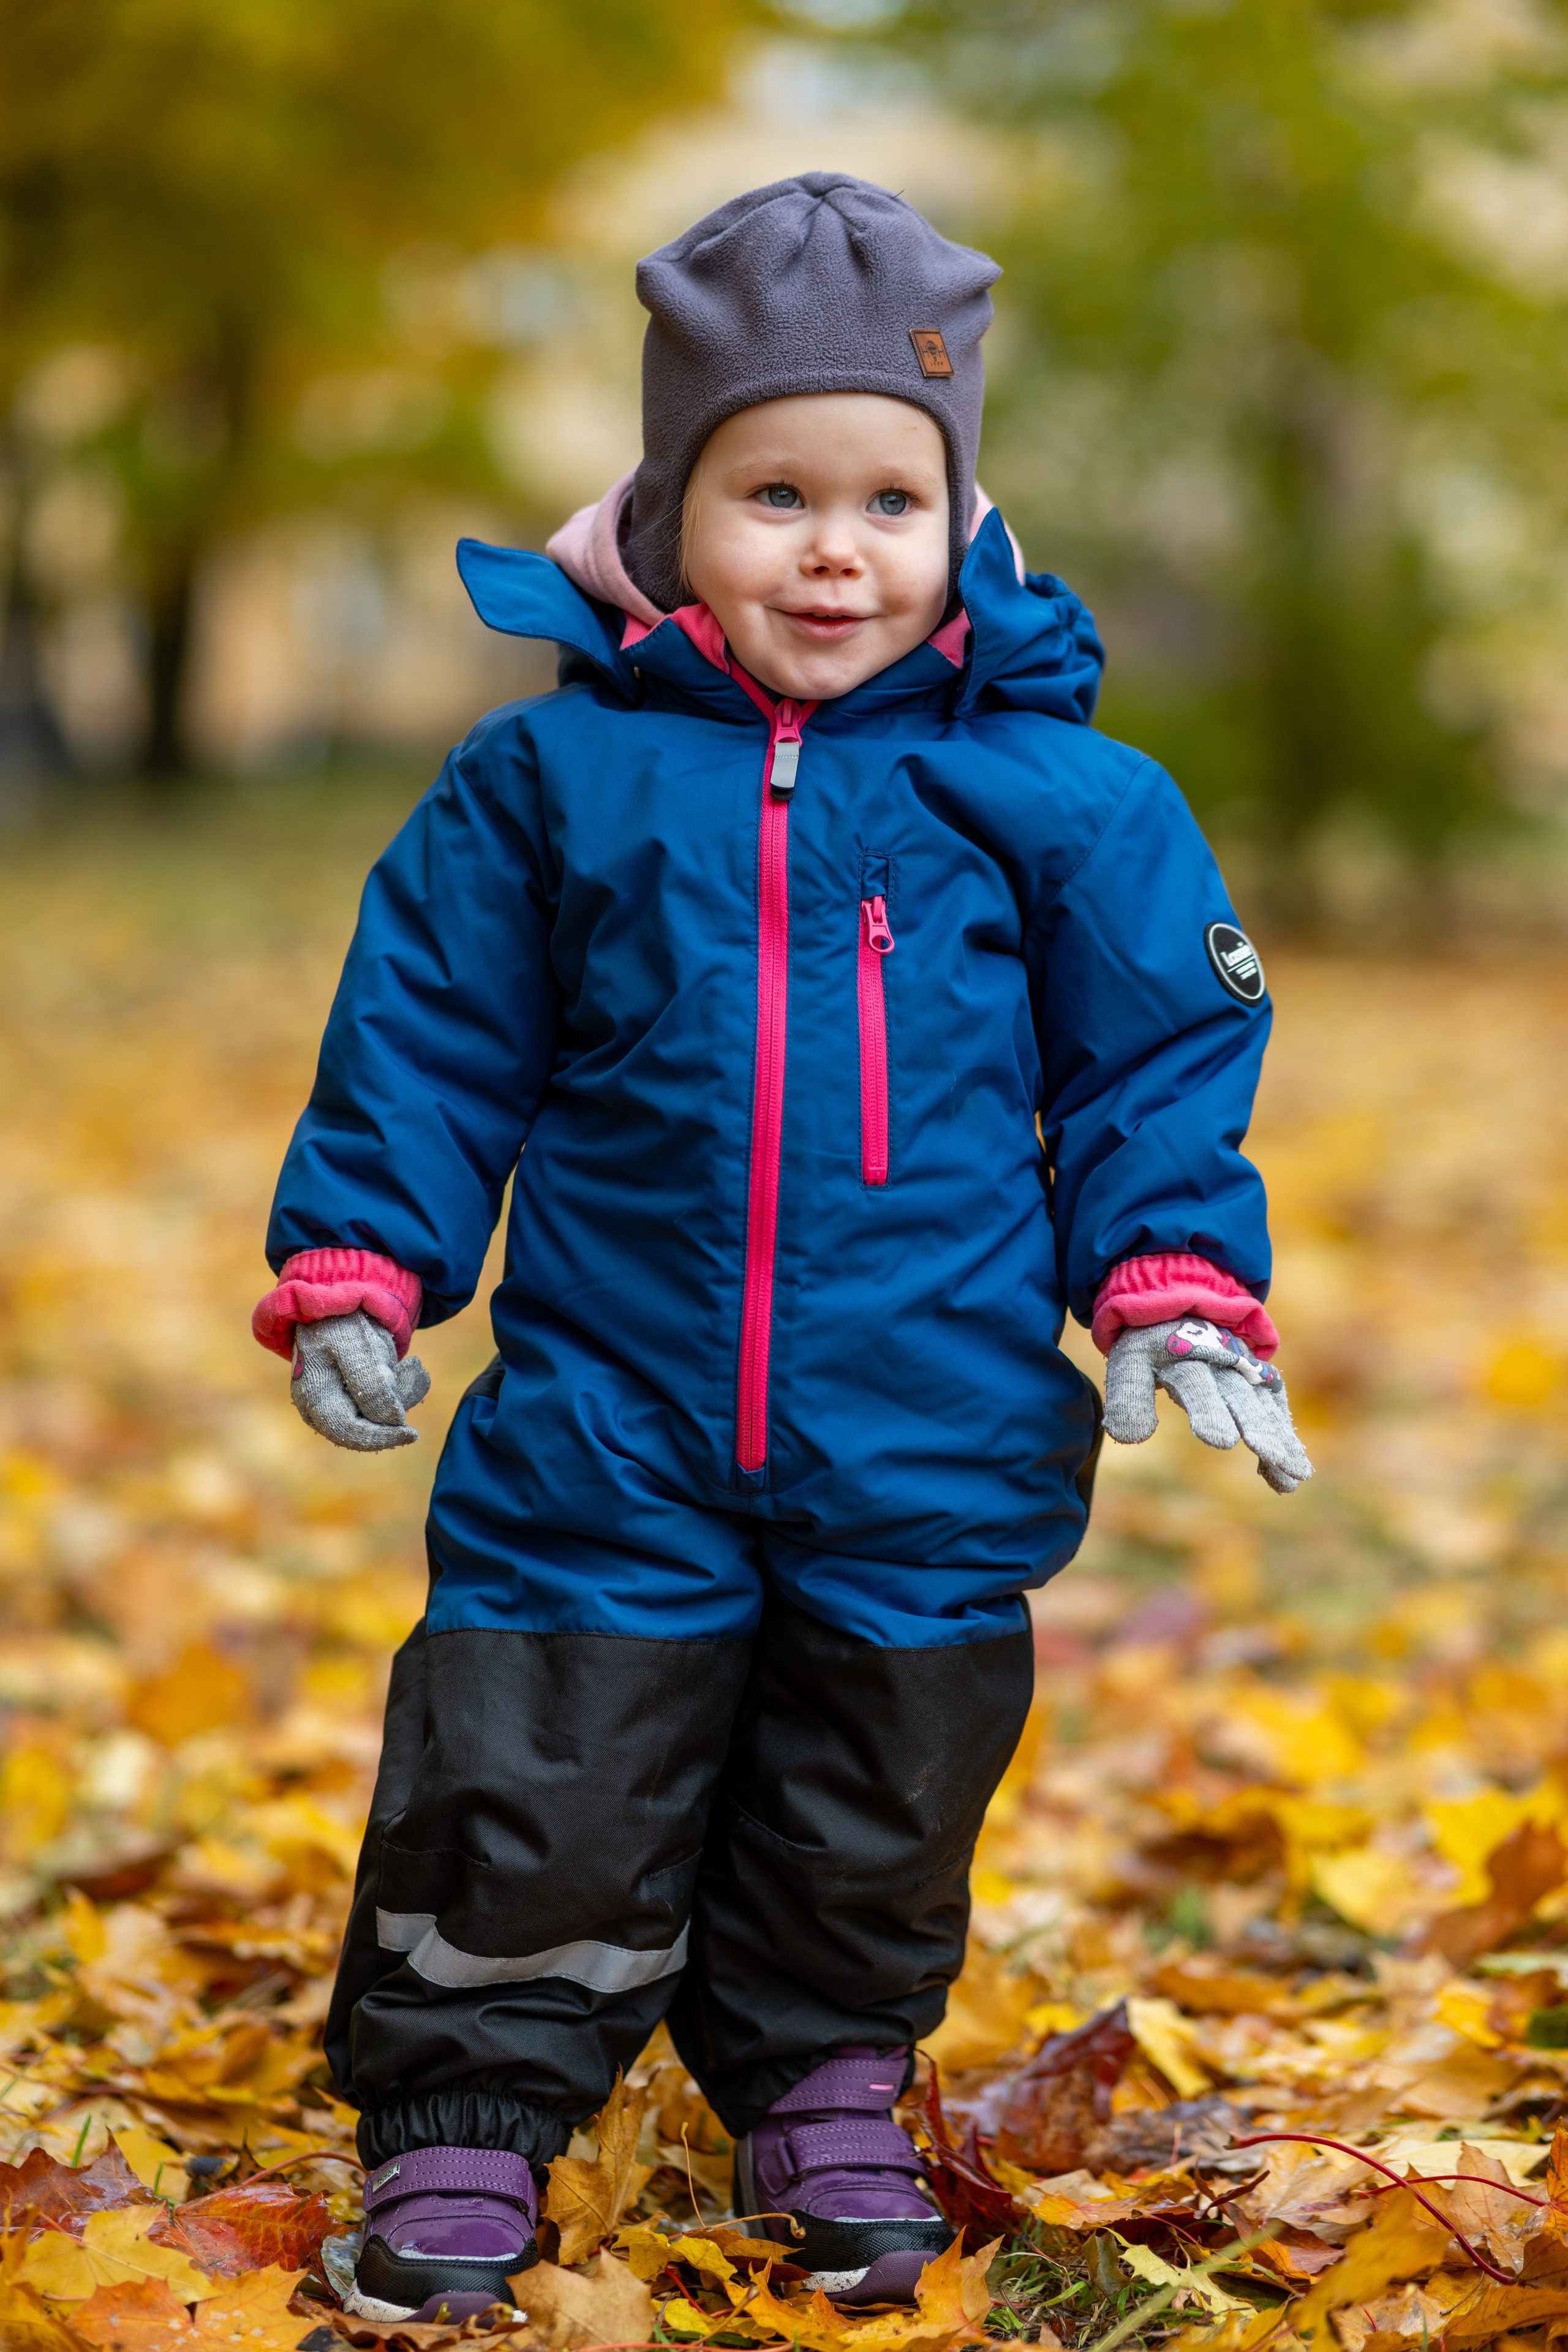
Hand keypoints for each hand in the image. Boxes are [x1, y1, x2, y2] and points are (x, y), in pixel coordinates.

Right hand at [290, 1311, 431, 1451]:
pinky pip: (384, 1406)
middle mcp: (321, 1409)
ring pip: (380, 1417)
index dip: (381, 1436)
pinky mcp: (356, 1400)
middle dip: (396, 1406)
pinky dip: (402, 1388)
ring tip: (412, 1364)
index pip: (349, 1432)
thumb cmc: (340, 1323)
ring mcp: (338, 1404)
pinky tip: (408, 1368)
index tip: (412, 1433)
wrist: (336, 1307)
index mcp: (314, 1398)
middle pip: (367, 1427)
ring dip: (403, 1391)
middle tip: (414, 1370)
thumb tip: (393, 1420)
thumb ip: (371, 1383)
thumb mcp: (355, 1344)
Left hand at [1104, 1317, 1312, 1493]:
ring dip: (1282, 1438)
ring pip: (1264, 1405)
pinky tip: (1295, 1465)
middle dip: (1260, 1428)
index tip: (1221, 1441)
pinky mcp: (1256, 1378)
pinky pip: (1274, 1405)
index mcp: (1184, 1355)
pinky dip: (1285, 1432)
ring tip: (1297, 1475)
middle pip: (1242, 1397)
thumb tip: (1129, 1437)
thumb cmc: (1151, 1342)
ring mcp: (1243, 1369)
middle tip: (1275, 1459)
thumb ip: (1129, 1397)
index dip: (1209, 1410)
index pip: (1197, 1385)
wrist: (1182, 1307)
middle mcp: (1220, 1362)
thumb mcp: (1129, 1361)